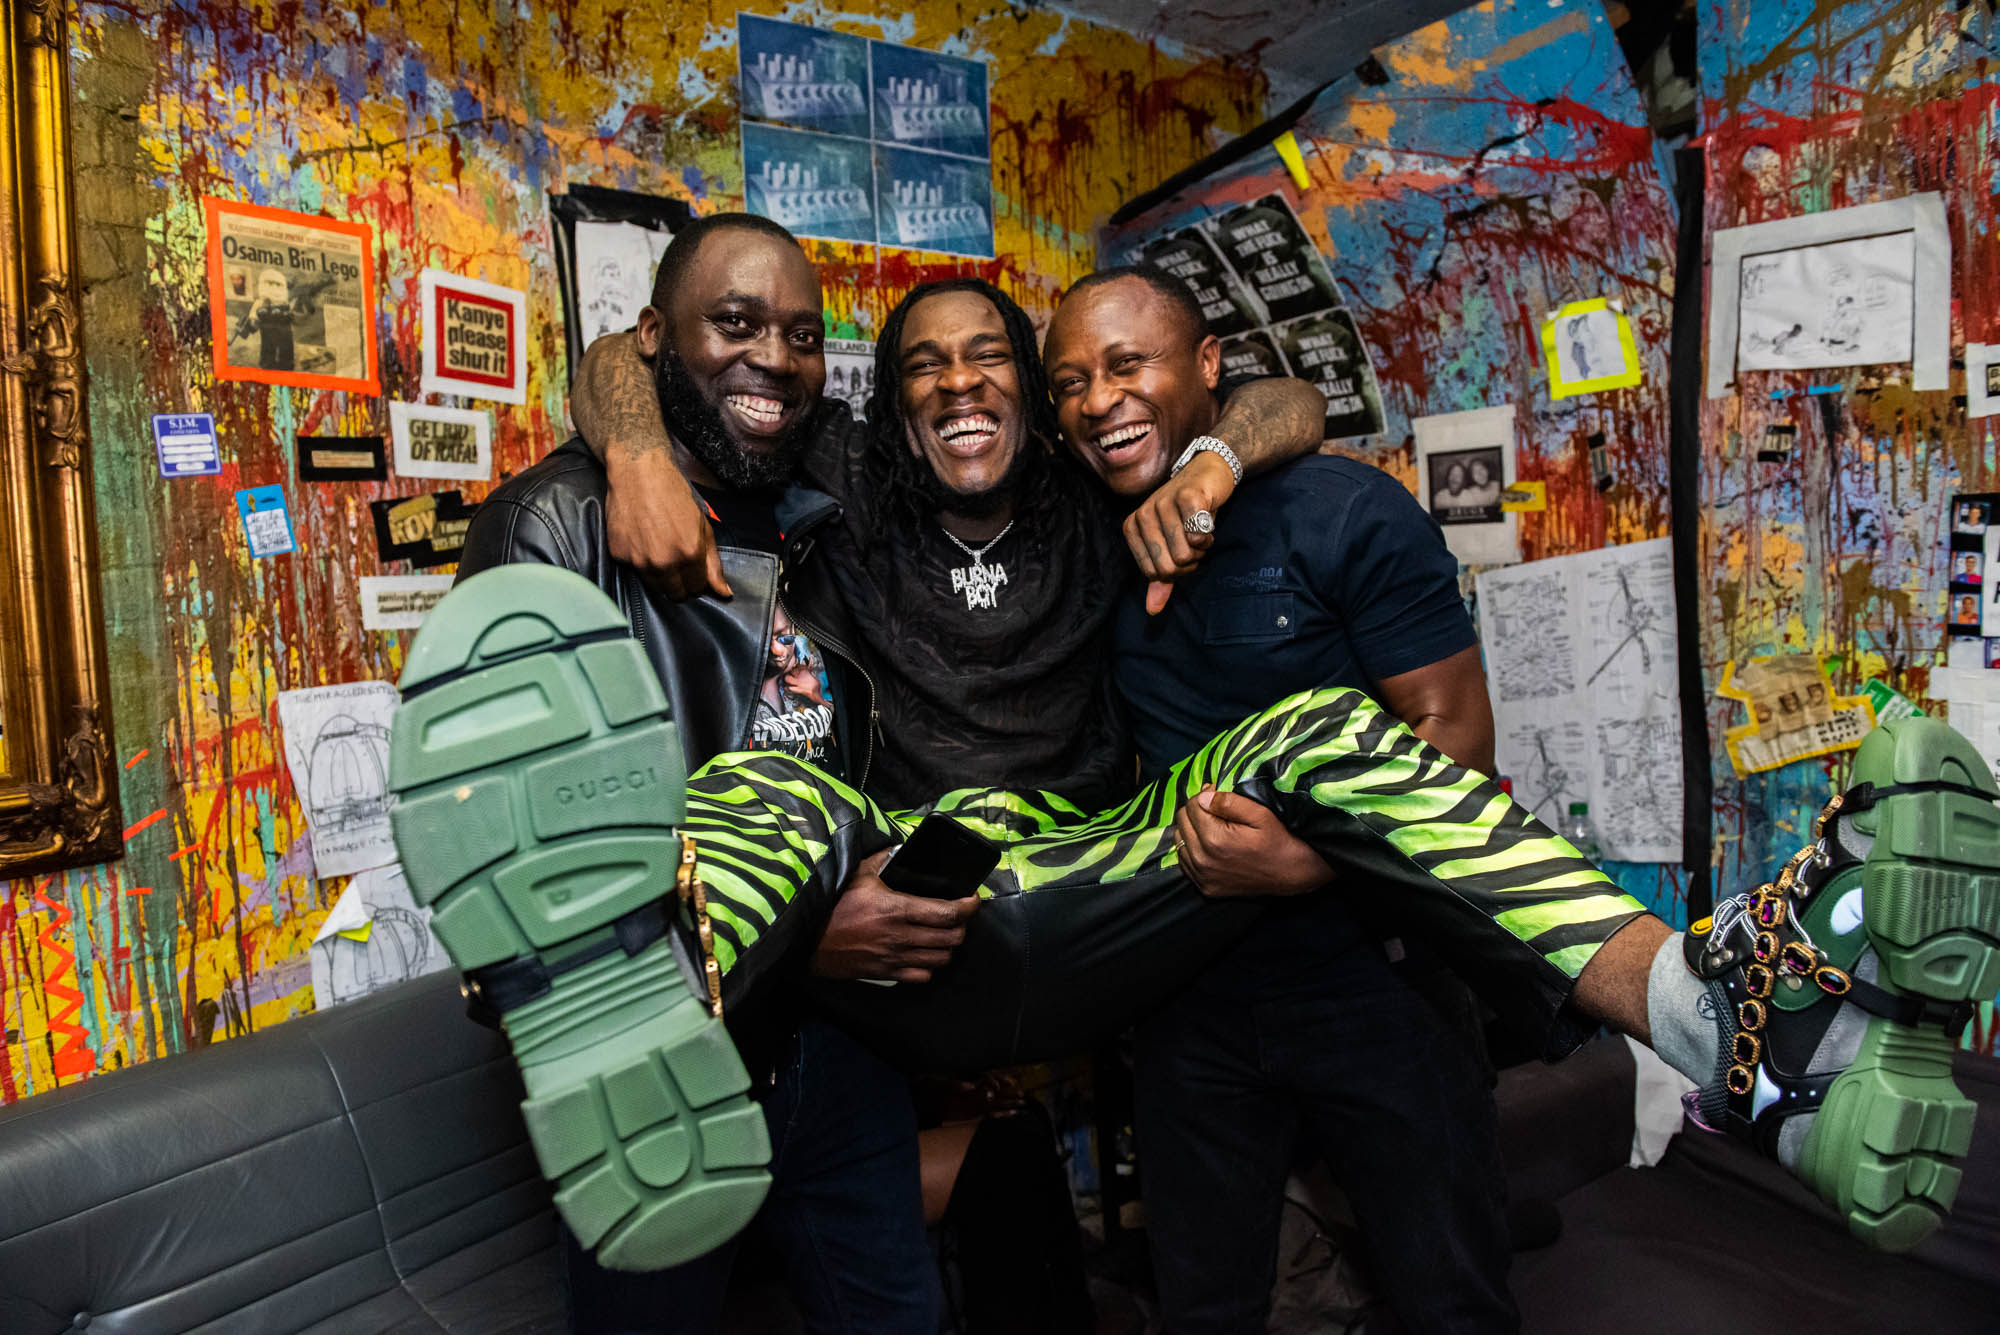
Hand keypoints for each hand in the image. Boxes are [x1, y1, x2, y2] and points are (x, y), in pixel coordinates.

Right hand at [604, 448, 732, 601]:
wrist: (639, 472)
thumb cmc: (673, 493)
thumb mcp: (703, 525)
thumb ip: (713, 562)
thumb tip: (723, 592)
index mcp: (689, 555)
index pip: (696, 589)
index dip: (698, 582)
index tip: (695, 572)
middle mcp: (663, 563)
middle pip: (675, 594)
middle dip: (681, 584)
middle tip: (679, 564)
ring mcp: (638, 561)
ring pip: (655, 586)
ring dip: (662, 576)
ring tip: (662, 551)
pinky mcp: (619, 555)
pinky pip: (635, 570)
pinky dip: (641, 561)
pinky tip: (644, 540)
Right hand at [812, 849, 980, 981]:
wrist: (804, 938)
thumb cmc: (830, 904)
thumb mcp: (857, 873)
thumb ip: (884, 860)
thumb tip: (902, 850)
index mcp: (897, 909)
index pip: (948, 913)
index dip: (969, 906)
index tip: (972, 899)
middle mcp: (900, 937)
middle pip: (951, 938)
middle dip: (962, 925)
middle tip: (958, 915)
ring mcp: (893, 958)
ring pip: (940, 959)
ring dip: (948, 946)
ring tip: (944, 933)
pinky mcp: (885, 973)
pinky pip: (921, 976)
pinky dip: (929, 966)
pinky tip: (923, 953)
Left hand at [1123, 451, 1232, 613]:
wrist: (1207, 474)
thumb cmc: (1186, 512)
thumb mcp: (1170, 545)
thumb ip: (1161, 578)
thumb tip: (1153, 610)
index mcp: (1132, 528)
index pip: (1154, 573)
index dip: (1176, 569)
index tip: (1182, 548)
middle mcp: (1143, 514)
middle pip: (1169, 567)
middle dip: (1190, 562)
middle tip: (1194, 542)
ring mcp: (1162, 503)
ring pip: (1185, 553)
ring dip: (1201, 548)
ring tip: (1200, 529)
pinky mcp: (1186, 496)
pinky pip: (1199, 535)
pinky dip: (1209, 534)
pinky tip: (1208, 520)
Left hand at [1172, 785, 1332, 897]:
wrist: (1292, 876)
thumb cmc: (1278, 841)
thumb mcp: (1260, 814)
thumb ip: (1229, 802)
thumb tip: (1203, 795)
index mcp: (1215, 839)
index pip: (1192, 805)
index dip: (1205, 795)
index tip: (1219, 794)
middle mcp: (1203, 860)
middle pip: (1182, 821)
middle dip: (1196, 811)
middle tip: (1216, 809)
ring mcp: (1202, 877)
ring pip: (1179, 841)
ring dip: (1192, 830)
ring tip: (1213, 827)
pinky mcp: (1205, 888)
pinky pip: (1184, 862)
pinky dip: (1192, 850)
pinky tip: (1210, 846)